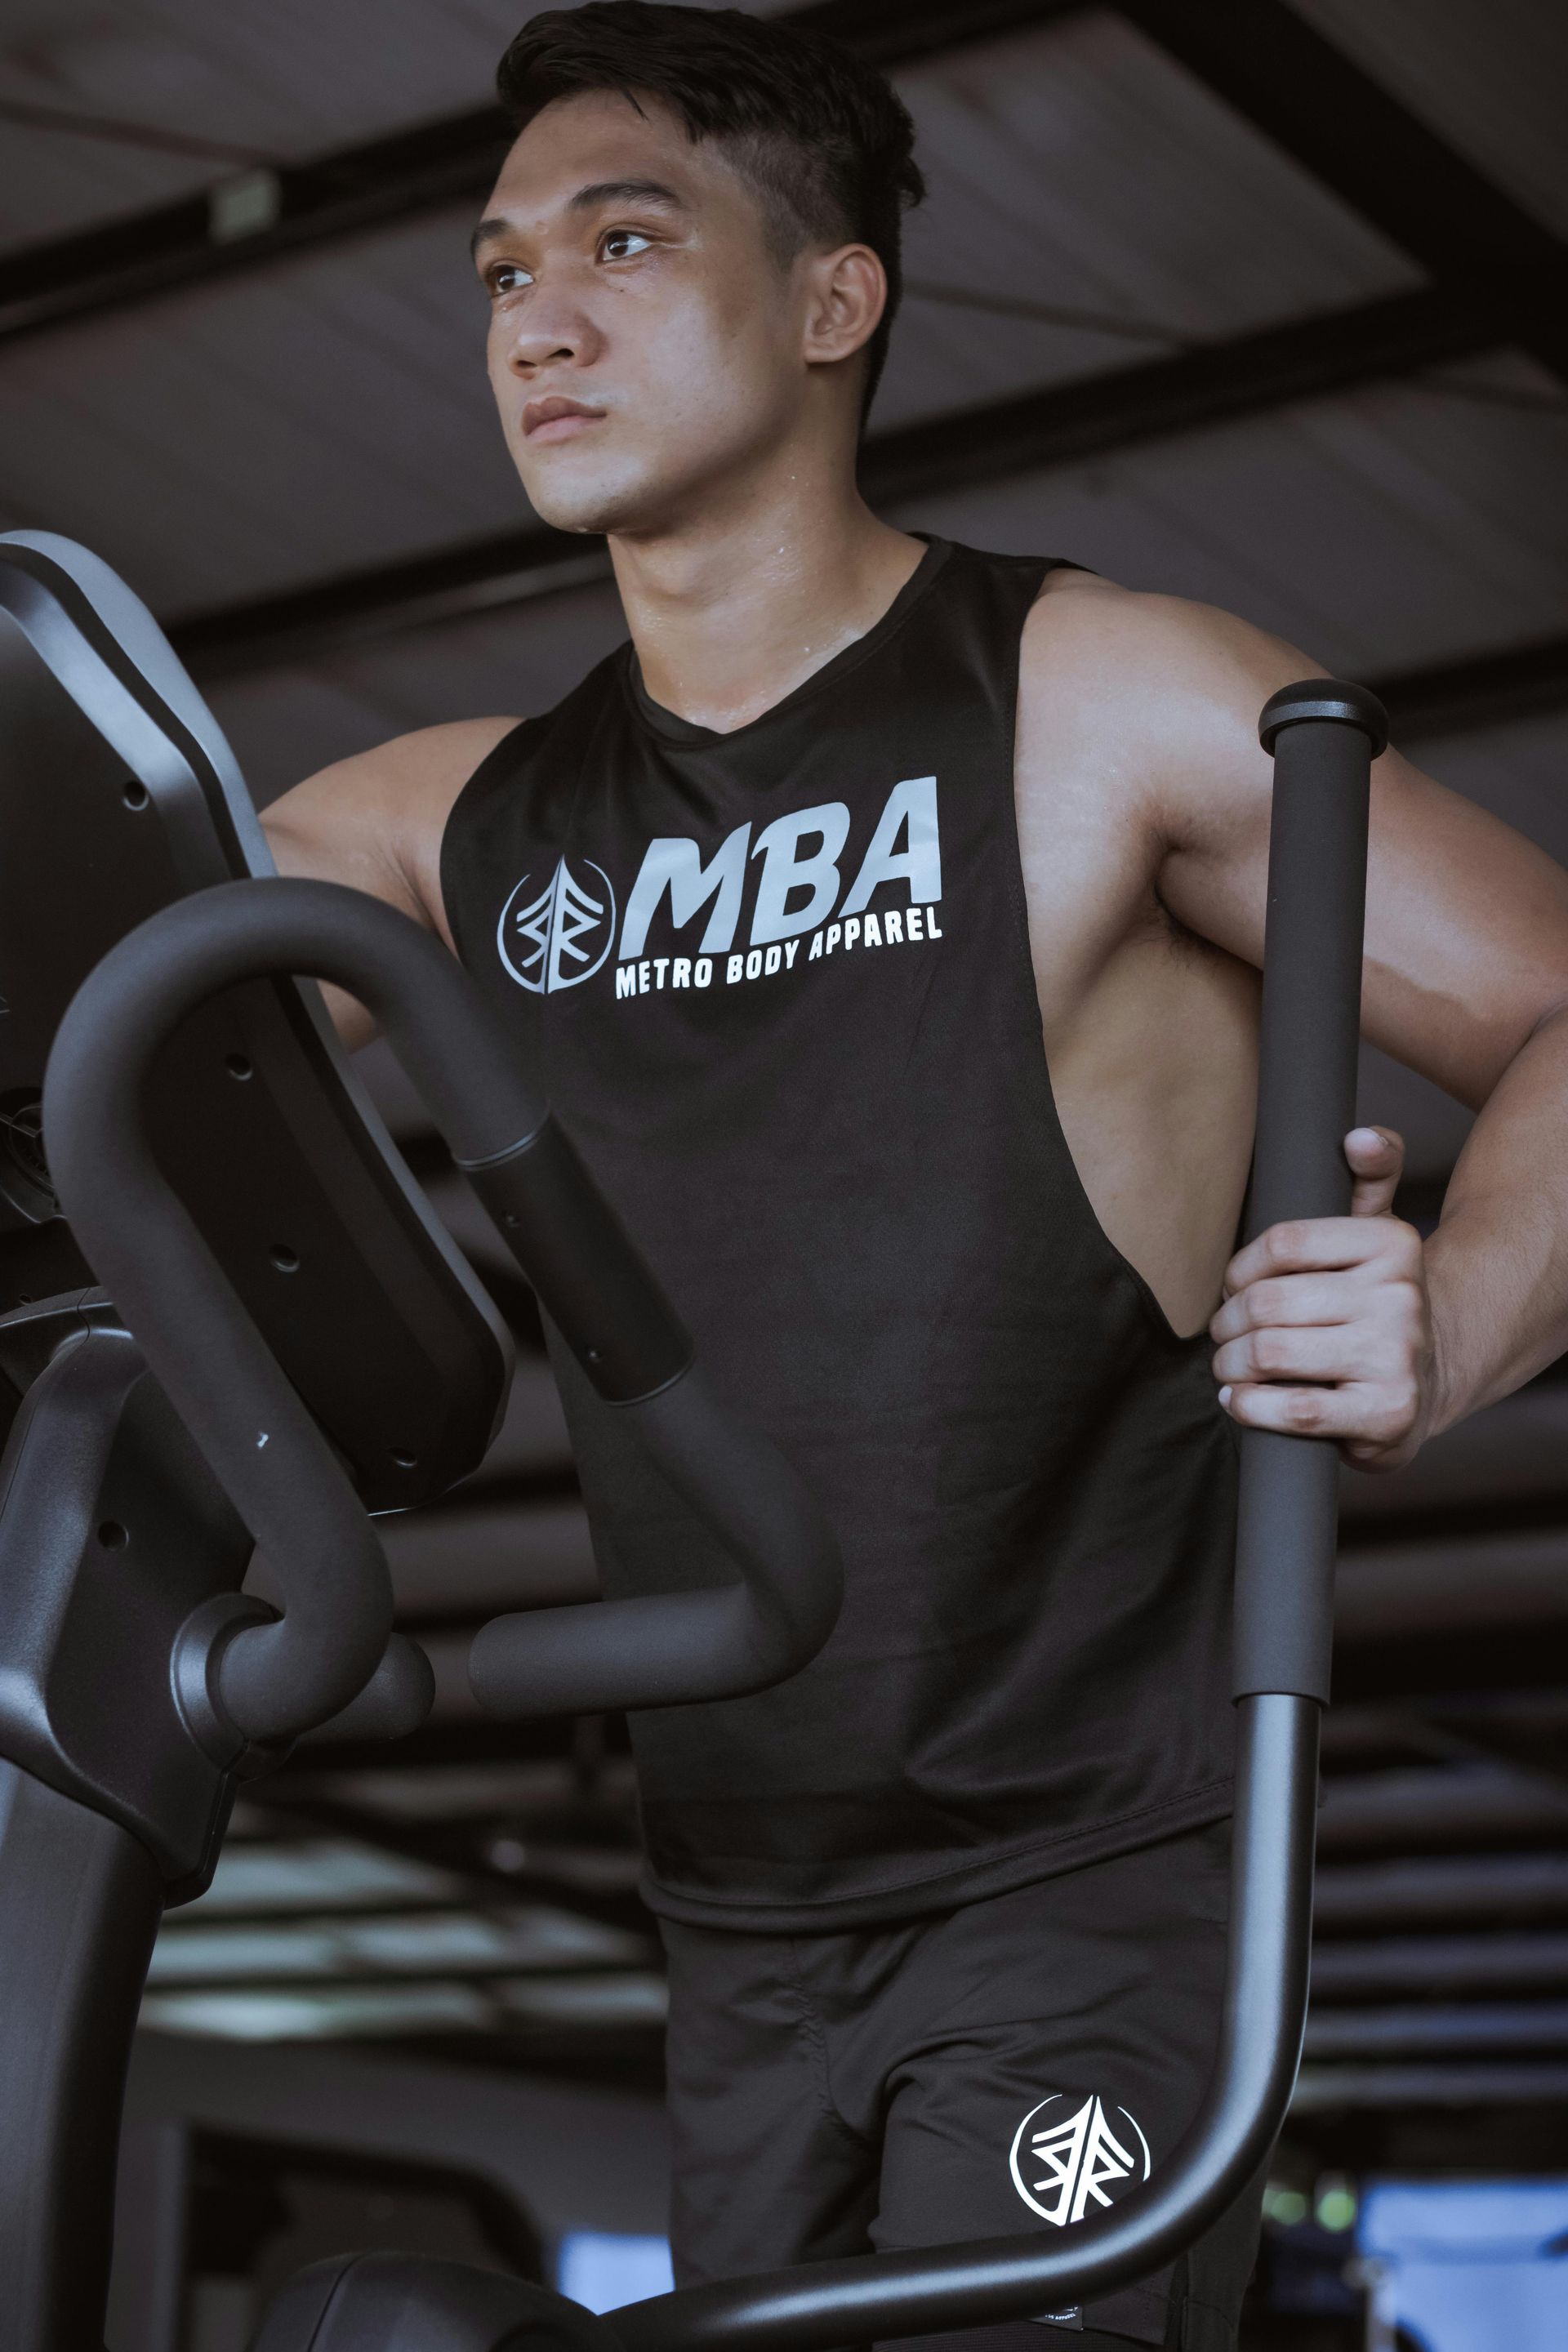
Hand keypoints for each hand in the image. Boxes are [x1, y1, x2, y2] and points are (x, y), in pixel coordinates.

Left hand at [1210, 1127, 1435, 1471]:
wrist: (1426, 1380)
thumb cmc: (1375, 1304)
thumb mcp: (1376, 1236)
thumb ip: (1371, 1176)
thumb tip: (1359, 1138)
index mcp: (1393, 1243)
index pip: (1281, 1242)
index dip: (1239, 1270)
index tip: (1234, 1288)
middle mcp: (1402, 1297)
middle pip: (1267, 1303)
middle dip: (1227, 1324)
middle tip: (1224, 1335)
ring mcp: (1398, 1358)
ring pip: (1272, 1354)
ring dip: (1231, 1365)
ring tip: (1229, 1366)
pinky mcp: (1389, 1414)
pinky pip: (1294, 1410)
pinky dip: (1251, 1407)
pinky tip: (1241, 1400)